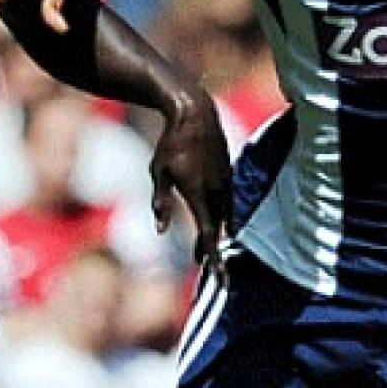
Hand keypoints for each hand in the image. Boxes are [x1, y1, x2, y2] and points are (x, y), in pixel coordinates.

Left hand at [149, 98, 235, 270]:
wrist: (194, 114)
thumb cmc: (171, 144)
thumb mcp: (158, 173)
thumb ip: (162, 203)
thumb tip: (161, 231)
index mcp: (199, 193)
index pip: (207, 233)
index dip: (211, 255)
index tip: (215, 273)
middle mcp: (217, 190)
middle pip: (216, 229)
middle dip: (211, 248)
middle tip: (206, 266)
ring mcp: (225, 182)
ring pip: (224, 216)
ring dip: (215, 232)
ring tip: (205, 248)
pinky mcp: (228, 173)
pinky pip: (227, 202)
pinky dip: (221, 216)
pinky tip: (215, 221)